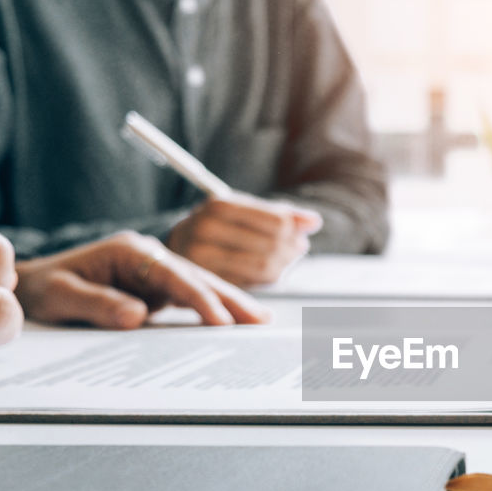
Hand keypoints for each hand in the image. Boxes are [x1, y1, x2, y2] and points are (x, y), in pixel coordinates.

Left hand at [15, 231, 270, 327]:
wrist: (28, 287)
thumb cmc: (40, 291)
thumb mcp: (59, 296)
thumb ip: (97, 304)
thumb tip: (137, 316)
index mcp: (128, 252)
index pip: (174, 276)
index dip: (200, 299)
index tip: (222, 322)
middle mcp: (147, 257)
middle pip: (197, 276)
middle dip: (231, 298)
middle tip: (261, 320)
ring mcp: (153, 271)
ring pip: (200, 285)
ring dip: (230, 303)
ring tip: (261, 321)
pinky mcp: (155, 288)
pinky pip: (190, 298)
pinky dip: (213, 309)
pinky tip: (235, 321)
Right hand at [166, 190, 322, 286]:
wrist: (177, 245)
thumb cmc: (217, 225)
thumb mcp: (242, 210)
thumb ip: (279, 213)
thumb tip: (314, 221)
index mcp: (219, 206)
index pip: (275, 222)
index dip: (294, 229)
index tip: (300, 233)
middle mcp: (206, 230)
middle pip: (271, 246)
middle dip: (292, 249)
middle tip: (299, 247)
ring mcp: (203, 258)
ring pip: (264, 267)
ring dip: (284, 265)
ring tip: (288, 258)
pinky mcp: (206, 281)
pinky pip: (252, 284)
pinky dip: (269, 278)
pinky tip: (272, 271)